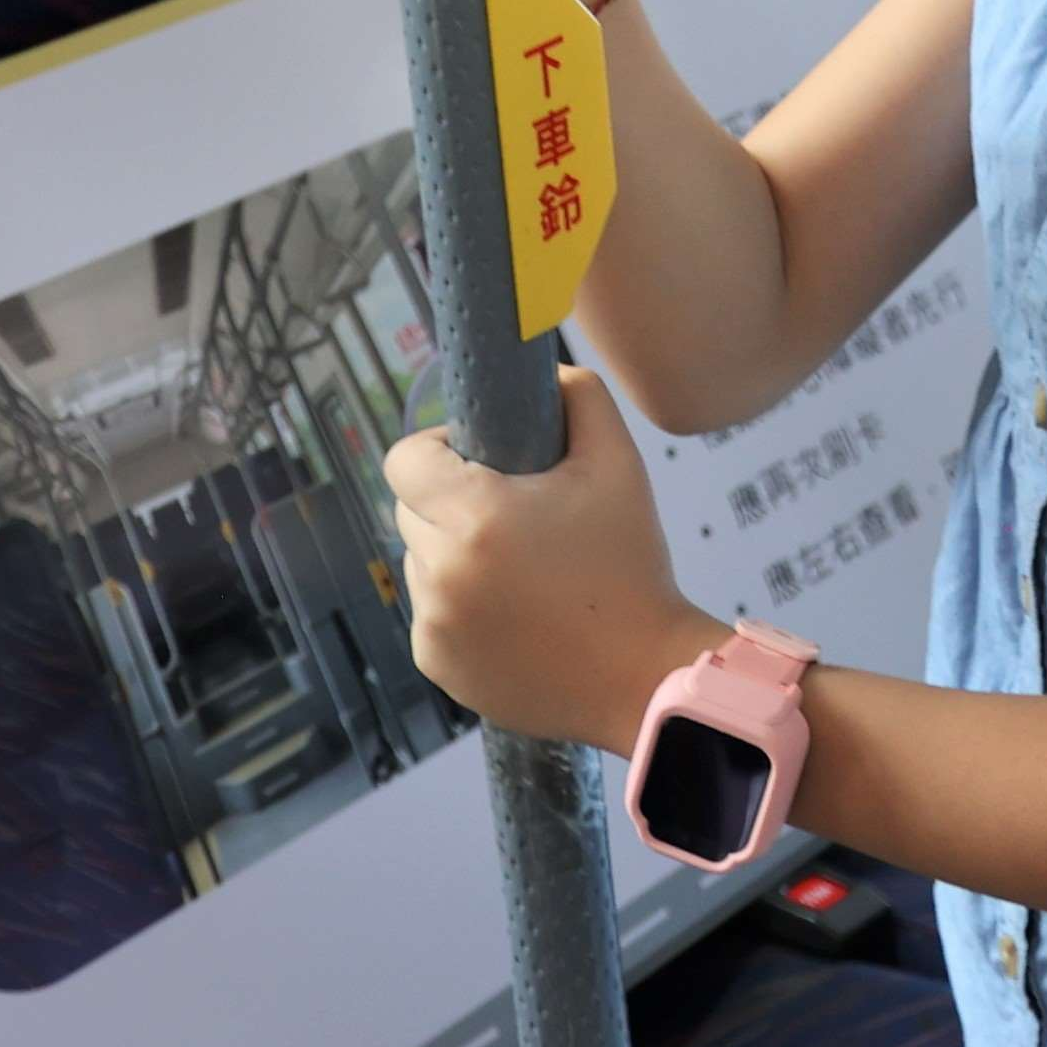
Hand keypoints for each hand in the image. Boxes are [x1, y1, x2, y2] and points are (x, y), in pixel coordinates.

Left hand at [385, 367, 722, 754]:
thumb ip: (581, 398)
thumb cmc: (630, 564)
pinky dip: (460, 606)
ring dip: (454, 554)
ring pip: (421, 562)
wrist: (642, 673)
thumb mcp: (619, 464)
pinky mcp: (436, 664)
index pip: (404, 460)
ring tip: (521, 570)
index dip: (438, 448)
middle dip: (451, 502)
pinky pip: (431, 614)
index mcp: (475, 517)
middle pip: (411, 510)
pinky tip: (515, 613)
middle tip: (514, 514)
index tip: (480, 458)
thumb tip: (547, 373)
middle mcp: (440, 572)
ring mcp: (433, 625)